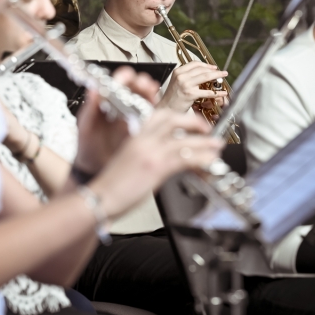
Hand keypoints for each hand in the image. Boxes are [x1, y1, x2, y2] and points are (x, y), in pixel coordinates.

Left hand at [73, 66, 159, 172]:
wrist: (94, 168)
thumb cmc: (87, 147)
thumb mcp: (86, 127)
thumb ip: (90, 109)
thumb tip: (93, 89)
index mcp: (105, 102)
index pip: (116, 84)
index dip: (122, 77)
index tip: (125, 76)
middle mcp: (120, 106)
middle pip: (133, 88)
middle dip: (139, 82)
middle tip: (142, 83)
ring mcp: (131, 117)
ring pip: (143, 98)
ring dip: (148, 91)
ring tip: (150, 90)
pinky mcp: (141, 128)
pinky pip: (150, 115)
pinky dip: (154, 107)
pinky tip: (154, 104)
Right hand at [91, 109, 222, 218]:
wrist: (98, 198)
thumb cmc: (110, 186)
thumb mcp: (128, 163)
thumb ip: (146, 156)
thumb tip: (164, 160)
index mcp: (134, 138)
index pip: (158, 116)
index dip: (178, 116)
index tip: (190, 122)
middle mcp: (142, 141)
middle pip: (172, 119)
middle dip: (193, 122)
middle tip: (206, 130)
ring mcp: (150, 153)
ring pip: (183, 139)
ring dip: (204, 142)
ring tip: (215, 146)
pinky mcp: (156, 167)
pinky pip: (184, 158)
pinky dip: (201, 158)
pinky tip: (209, 162)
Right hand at [158, 61, 227, 112]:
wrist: (166, 108)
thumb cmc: (172, 97)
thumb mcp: (176, 82)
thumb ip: (186, 76)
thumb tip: (201, 73)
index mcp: (178, 72)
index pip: (194, 63)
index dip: (206, 64)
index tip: (213, 67)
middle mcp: (181, 76)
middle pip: (201, 69)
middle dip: (214, 70)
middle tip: (221, 72)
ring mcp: (186, 85)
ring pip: (205, 76)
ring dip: (217, 76)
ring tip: (223, 76)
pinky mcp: (190, 94)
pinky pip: (207, 92)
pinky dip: (217, 92)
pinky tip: (222, 93)